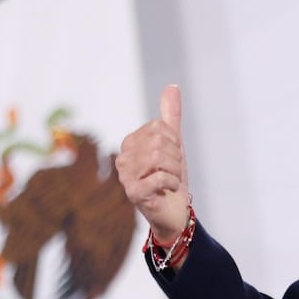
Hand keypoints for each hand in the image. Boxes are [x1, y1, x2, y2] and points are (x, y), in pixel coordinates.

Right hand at [116, 85, 190, 242]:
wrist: (175, 212)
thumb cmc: (171, 177)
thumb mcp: (174, 143)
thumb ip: (170, 116)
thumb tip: (172, 86)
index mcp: (130, 144)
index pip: (158, 128)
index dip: (174, 142)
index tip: (173, 158)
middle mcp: (122, 158)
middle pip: (158, 141)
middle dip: (175, 157)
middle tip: (173, 172)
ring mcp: (125, 177)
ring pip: (158, 158)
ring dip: (175, 170)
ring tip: (171, 180)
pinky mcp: (133, 194)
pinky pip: (159, 177)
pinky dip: (172, 183)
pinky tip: (169, 189)